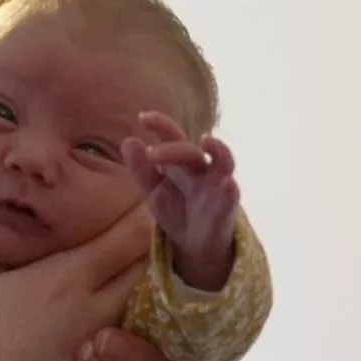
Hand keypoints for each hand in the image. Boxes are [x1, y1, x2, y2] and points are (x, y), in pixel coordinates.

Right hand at [0, 140, 154, 360]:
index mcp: (55, 283)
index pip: (133, 234)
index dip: (153, 213)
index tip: (160, 197)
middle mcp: (87, 326)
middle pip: (157, 282)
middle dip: (165, 260)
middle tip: (168, 245)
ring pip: (157, 338)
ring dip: (158, 317)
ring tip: (158, 301)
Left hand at [122, 111, 239, 290]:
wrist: (194, 244)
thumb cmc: (176, 210)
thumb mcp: (153, 191)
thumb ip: (141, 169)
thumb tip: (129, 141)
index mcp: (180, 163)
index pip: (173, 138)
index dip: (161, 125)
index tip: (143, 117)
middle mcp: (201, 169)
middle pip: (190, 152)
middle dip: (171, 150)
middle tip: (151, 154)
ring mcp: (217, 185)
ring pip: (223, 162)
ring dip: (218, 150)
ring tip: (208, 141)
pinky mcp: (227, 206)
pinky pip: (231, 195)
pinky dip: (230, 188)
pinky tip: (226, 183)